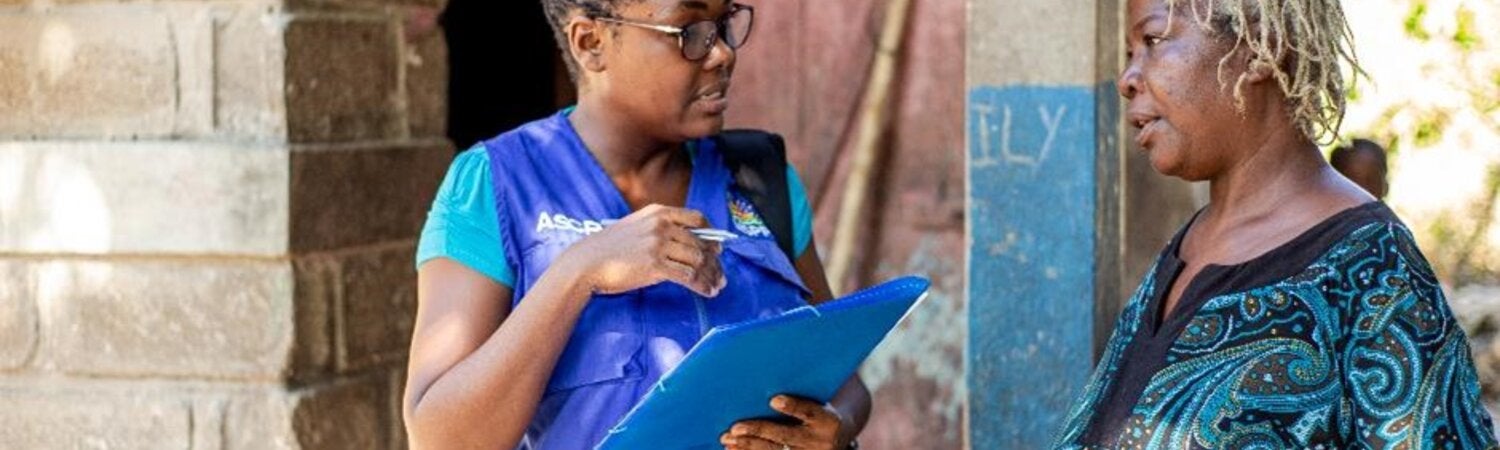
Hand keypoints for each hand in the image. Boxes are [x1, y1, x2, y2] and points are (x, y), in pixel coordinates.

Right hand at [555, 204, 725, 296]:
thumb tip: (684, 243)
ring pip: (698, 260)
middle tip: (721, 275)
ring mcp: (658, 245)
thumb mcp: (635, 227)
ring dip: (712, 275)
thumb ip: (658, 229)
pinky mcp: (655, 266)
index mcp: (658, 212)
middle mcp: (661, 225)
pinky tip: (707, 292)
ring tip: (717, 287)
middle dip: (715, 262)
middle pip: (701, 243)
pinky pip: (688, 276)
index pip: (696, 219)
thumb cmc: (608, 248)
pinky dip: (702, 285)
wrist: (586, 262)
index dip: (712, 234)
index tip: (718, 248)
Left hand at [720, 395, 851, 449]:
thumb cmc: (819, 411)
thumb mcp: (819, 401)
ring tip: (728, 438)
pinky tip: (733, 448)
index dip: (792, 406)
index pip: (810, 412)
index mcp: (828, 421)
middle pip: (786, 435)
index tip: (774, 399)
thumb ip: (800, 393)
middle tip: (735, 427)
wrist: (838, 437)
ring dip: (748, 445)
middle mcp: (820, 442)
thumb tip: (767, 371)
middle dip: (759, 431)